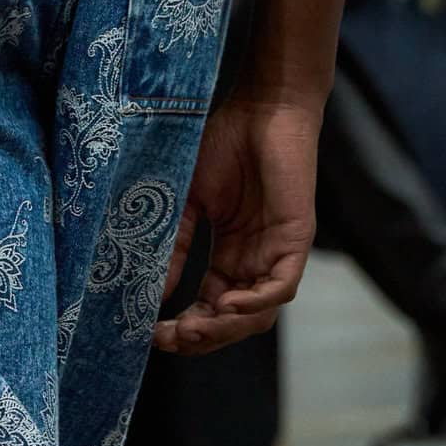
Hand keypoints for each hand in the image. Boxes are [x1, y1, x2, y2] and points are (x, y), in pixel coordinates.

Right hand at [153, 95, 319, 356]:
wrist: (261, 105)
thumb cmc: (224, 142)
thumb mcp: (186, 201)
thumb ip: (173, 246)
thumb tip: (150, 295)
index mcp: (229, 253)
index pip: (208, 306)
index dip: (183, 324)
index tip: (150, 333)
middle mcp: (254, 260)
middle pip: (232, 320)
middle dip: (200, 336)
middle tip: (167, 340)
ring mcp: (276, 252)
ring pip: (257, 314)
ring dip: (224, 329)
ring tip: (191, 330)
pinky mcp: (296, 239)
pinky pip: (280, 288)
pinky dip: (255, 304)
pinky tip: (226, 306)